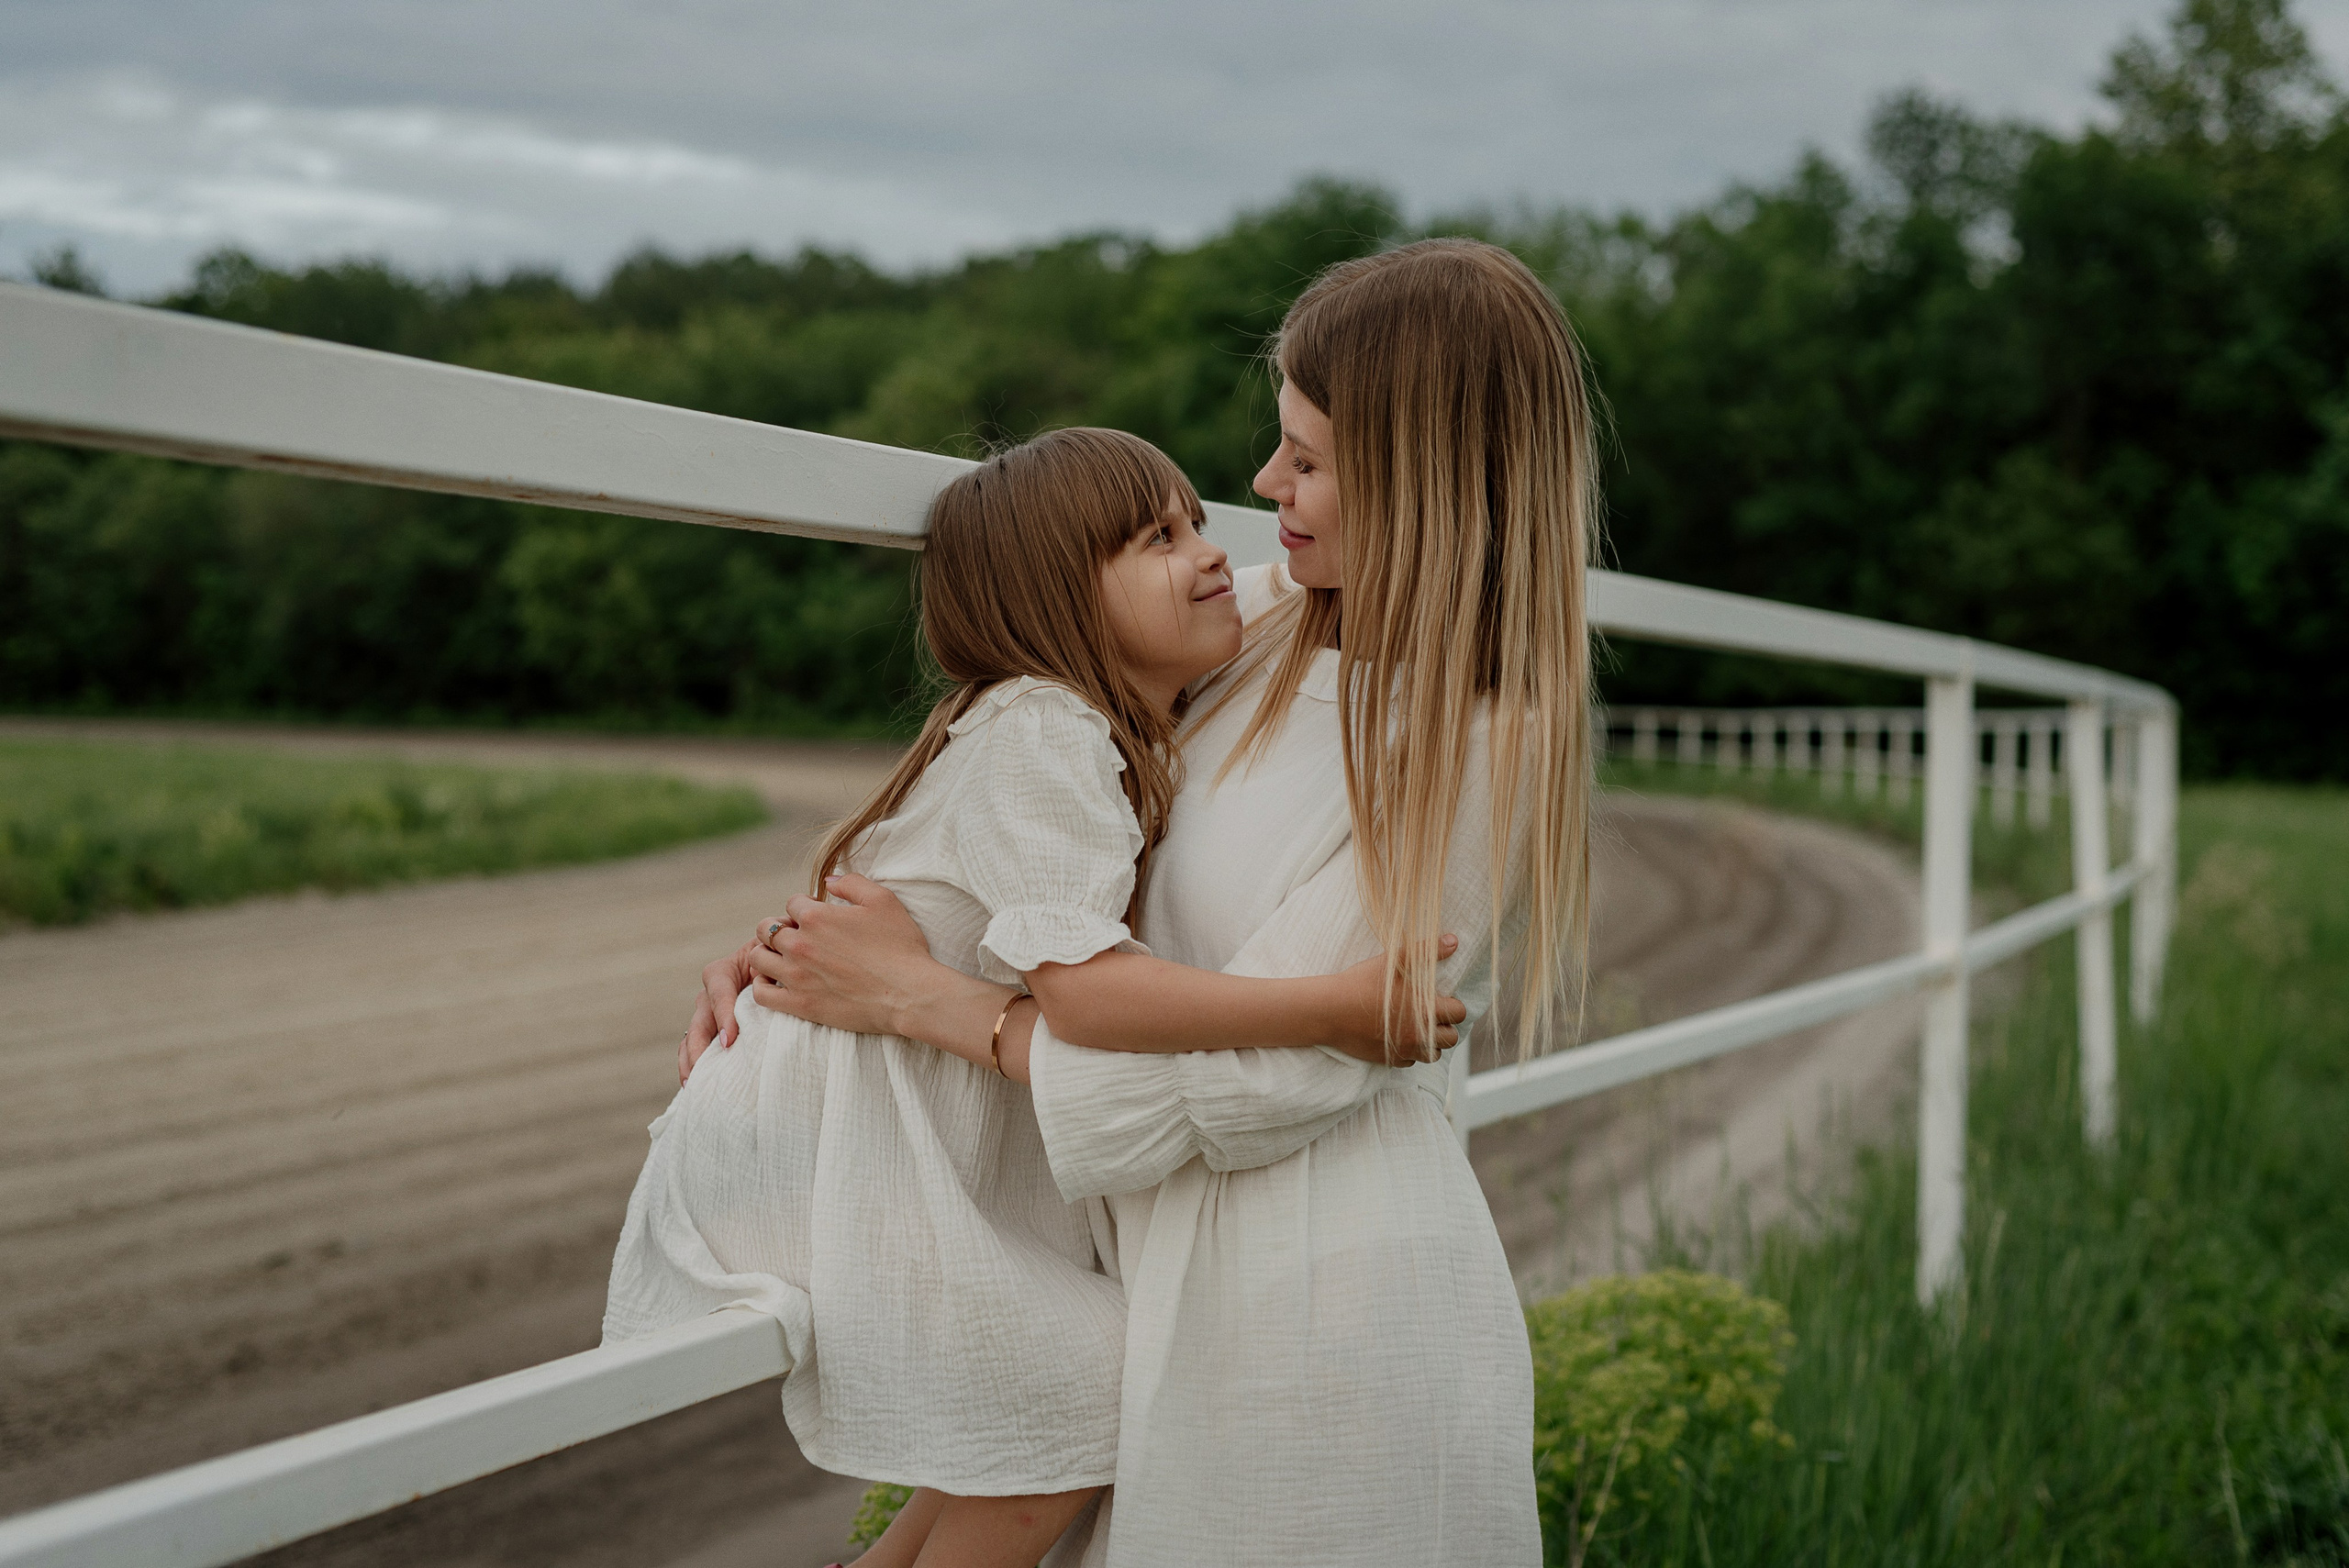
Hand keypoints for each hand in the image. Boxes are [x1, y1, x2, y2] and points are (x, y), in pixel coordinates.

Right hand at [680, 938, 760, 1084]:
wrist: (772, 963)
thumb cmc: (774, 958)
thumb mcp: (772, 956)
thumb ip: (769, 968)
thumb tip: (768, 983)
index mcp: (722, 973)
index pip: (719, 993)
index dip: (723, 1016)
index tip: (728, 1041)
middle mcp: (710, 995)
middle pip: (699, 1021)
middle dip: (698, 1047)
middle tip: (704, 1070)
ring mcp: (708, 1015)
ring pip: (692, 1038)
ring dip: (691, 1061)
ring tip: (693, 1084)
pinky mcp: (712, 1031)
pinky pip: (697, 1048)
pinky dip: (695, 1065)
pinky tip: (697, 1085)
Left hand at [749, 874, 961, 1038]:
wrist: (908, 994)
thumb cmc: (900, 947)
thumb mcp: (883, 901)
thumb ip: (852, 883)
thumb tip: (828, 880)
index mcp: (816, 917)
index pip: (792, 903)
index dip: (805, 908)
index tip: (819, 919)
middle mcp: (800, 944)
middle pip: (767, 928)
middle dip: (780, 927)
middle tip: (799, 937)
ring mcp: (796, 976)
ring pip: (757, 957)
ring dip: (767, 953)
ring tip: (784, 957)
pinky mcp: (799, 1004)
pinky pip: (761, 993)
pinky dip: (762, 984)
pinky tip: (777, 981)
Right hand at [1327, 936, 1467, 1066]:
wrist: (1330, 1010)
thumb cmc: (1362, 983)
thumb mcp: (1395, 960)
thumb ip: (1427, 950)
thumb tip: (1453, 941)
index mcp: (1425, 1009)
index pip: (1459, 1013)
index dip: (1454, 1006)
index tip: (1443, 1000)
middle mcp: (1420, 1034)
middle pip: (1451, 1038)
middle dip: (1446, 1027)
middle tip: (1433, 1015)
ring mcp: (1405, 1049)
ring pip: (1434, 1055)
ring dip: (1431, 1043)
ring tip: (1420, 1028)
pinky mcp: (1390, 1060)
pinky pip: (1411, 1062)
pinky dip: (1410, 1052)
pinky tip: (1400, 1038)